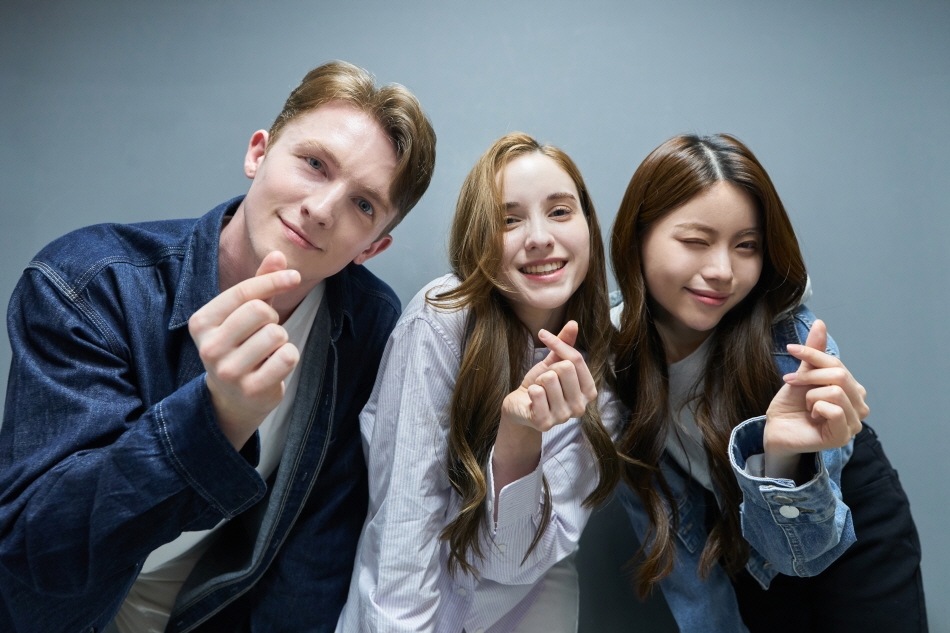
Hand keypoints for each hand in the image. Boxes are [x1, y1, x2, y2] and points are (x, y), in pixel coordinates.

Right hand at [189, 251, 301, 449]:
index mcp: (202, 322)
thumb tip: (279, 254)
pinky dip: (289, 356)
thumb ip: (261, 283)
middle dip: (272, 317)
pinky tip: (274, 365)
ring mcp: (229, 371)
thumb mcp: (245, 312)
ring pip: (276, 334)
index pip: (244, 292)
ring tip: (267, 351)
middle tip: (265, 331)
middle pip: (260, 311)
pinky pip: (287, 357)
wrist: (234, 398)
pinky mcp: (251, 389)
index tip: (293, 277)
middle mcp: (209, 347)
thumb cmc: (241, 345)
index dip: (274, 280)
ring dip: (281, 339)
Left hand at [492, 320, 597, 506]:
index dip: (557, 344)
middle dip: (548, 369)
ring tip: (538, 390)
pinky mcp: (545, 423)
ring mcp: (564, 417)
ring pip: (549, 379)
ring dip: (538, 381)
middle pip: (565, 368)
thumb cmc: (541, 384)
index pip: (576, 359)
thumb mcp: (553, 362)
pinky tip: (531, 399)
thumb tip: (573, 323)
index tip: (543, 335)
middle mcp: (581, 407)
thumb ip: (565, 344)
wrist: (520, 405)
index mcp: (589, 391)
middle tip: (543, 381)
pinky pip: (537, 393)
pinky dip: (530, 390)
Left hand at [763, 319, 868, 478]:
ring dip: (811, 396)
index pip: (838, 364)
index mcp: (853, 390)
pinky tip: (813, 417)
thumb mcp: (803, 374)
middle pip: (839, 375)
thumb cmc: (791, 405)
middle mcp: (859, 406)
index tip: (791, 349)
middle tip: (793, 384)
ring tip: (807, 406)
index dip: (813, 355)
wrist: (776, 428)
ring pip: (836, 391)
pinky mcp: (843, 436)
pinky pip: (836, 410)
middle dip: (810, 377)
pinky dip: (817, 408)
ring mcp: (854, 423)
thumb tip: (820, 323)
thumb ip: (815, 352)